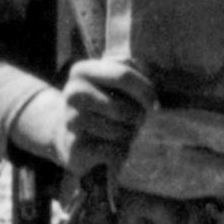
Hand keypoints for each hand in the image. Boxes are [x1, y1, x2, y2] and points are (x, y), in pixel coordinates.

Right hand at [54, 57, 154, 177]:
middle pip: (124, 108)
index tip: (155, 105)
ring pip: (121, 132)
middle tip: (133, 121)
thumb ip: (133, 75)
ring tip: (119, 133)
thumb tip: (148, 94)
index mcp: (82, 71)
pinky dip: (121, 153)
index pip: (123, 75)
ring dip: (128, 136)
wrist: (68, 136)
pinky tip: (111, 148)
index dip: (146, 91)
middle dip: (137, 118)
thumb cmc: (102, 107)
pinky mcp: (74, 147)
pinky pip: (114, 152)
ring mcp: (71, 120)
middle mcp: (73, 93)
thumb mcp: (114, 84)